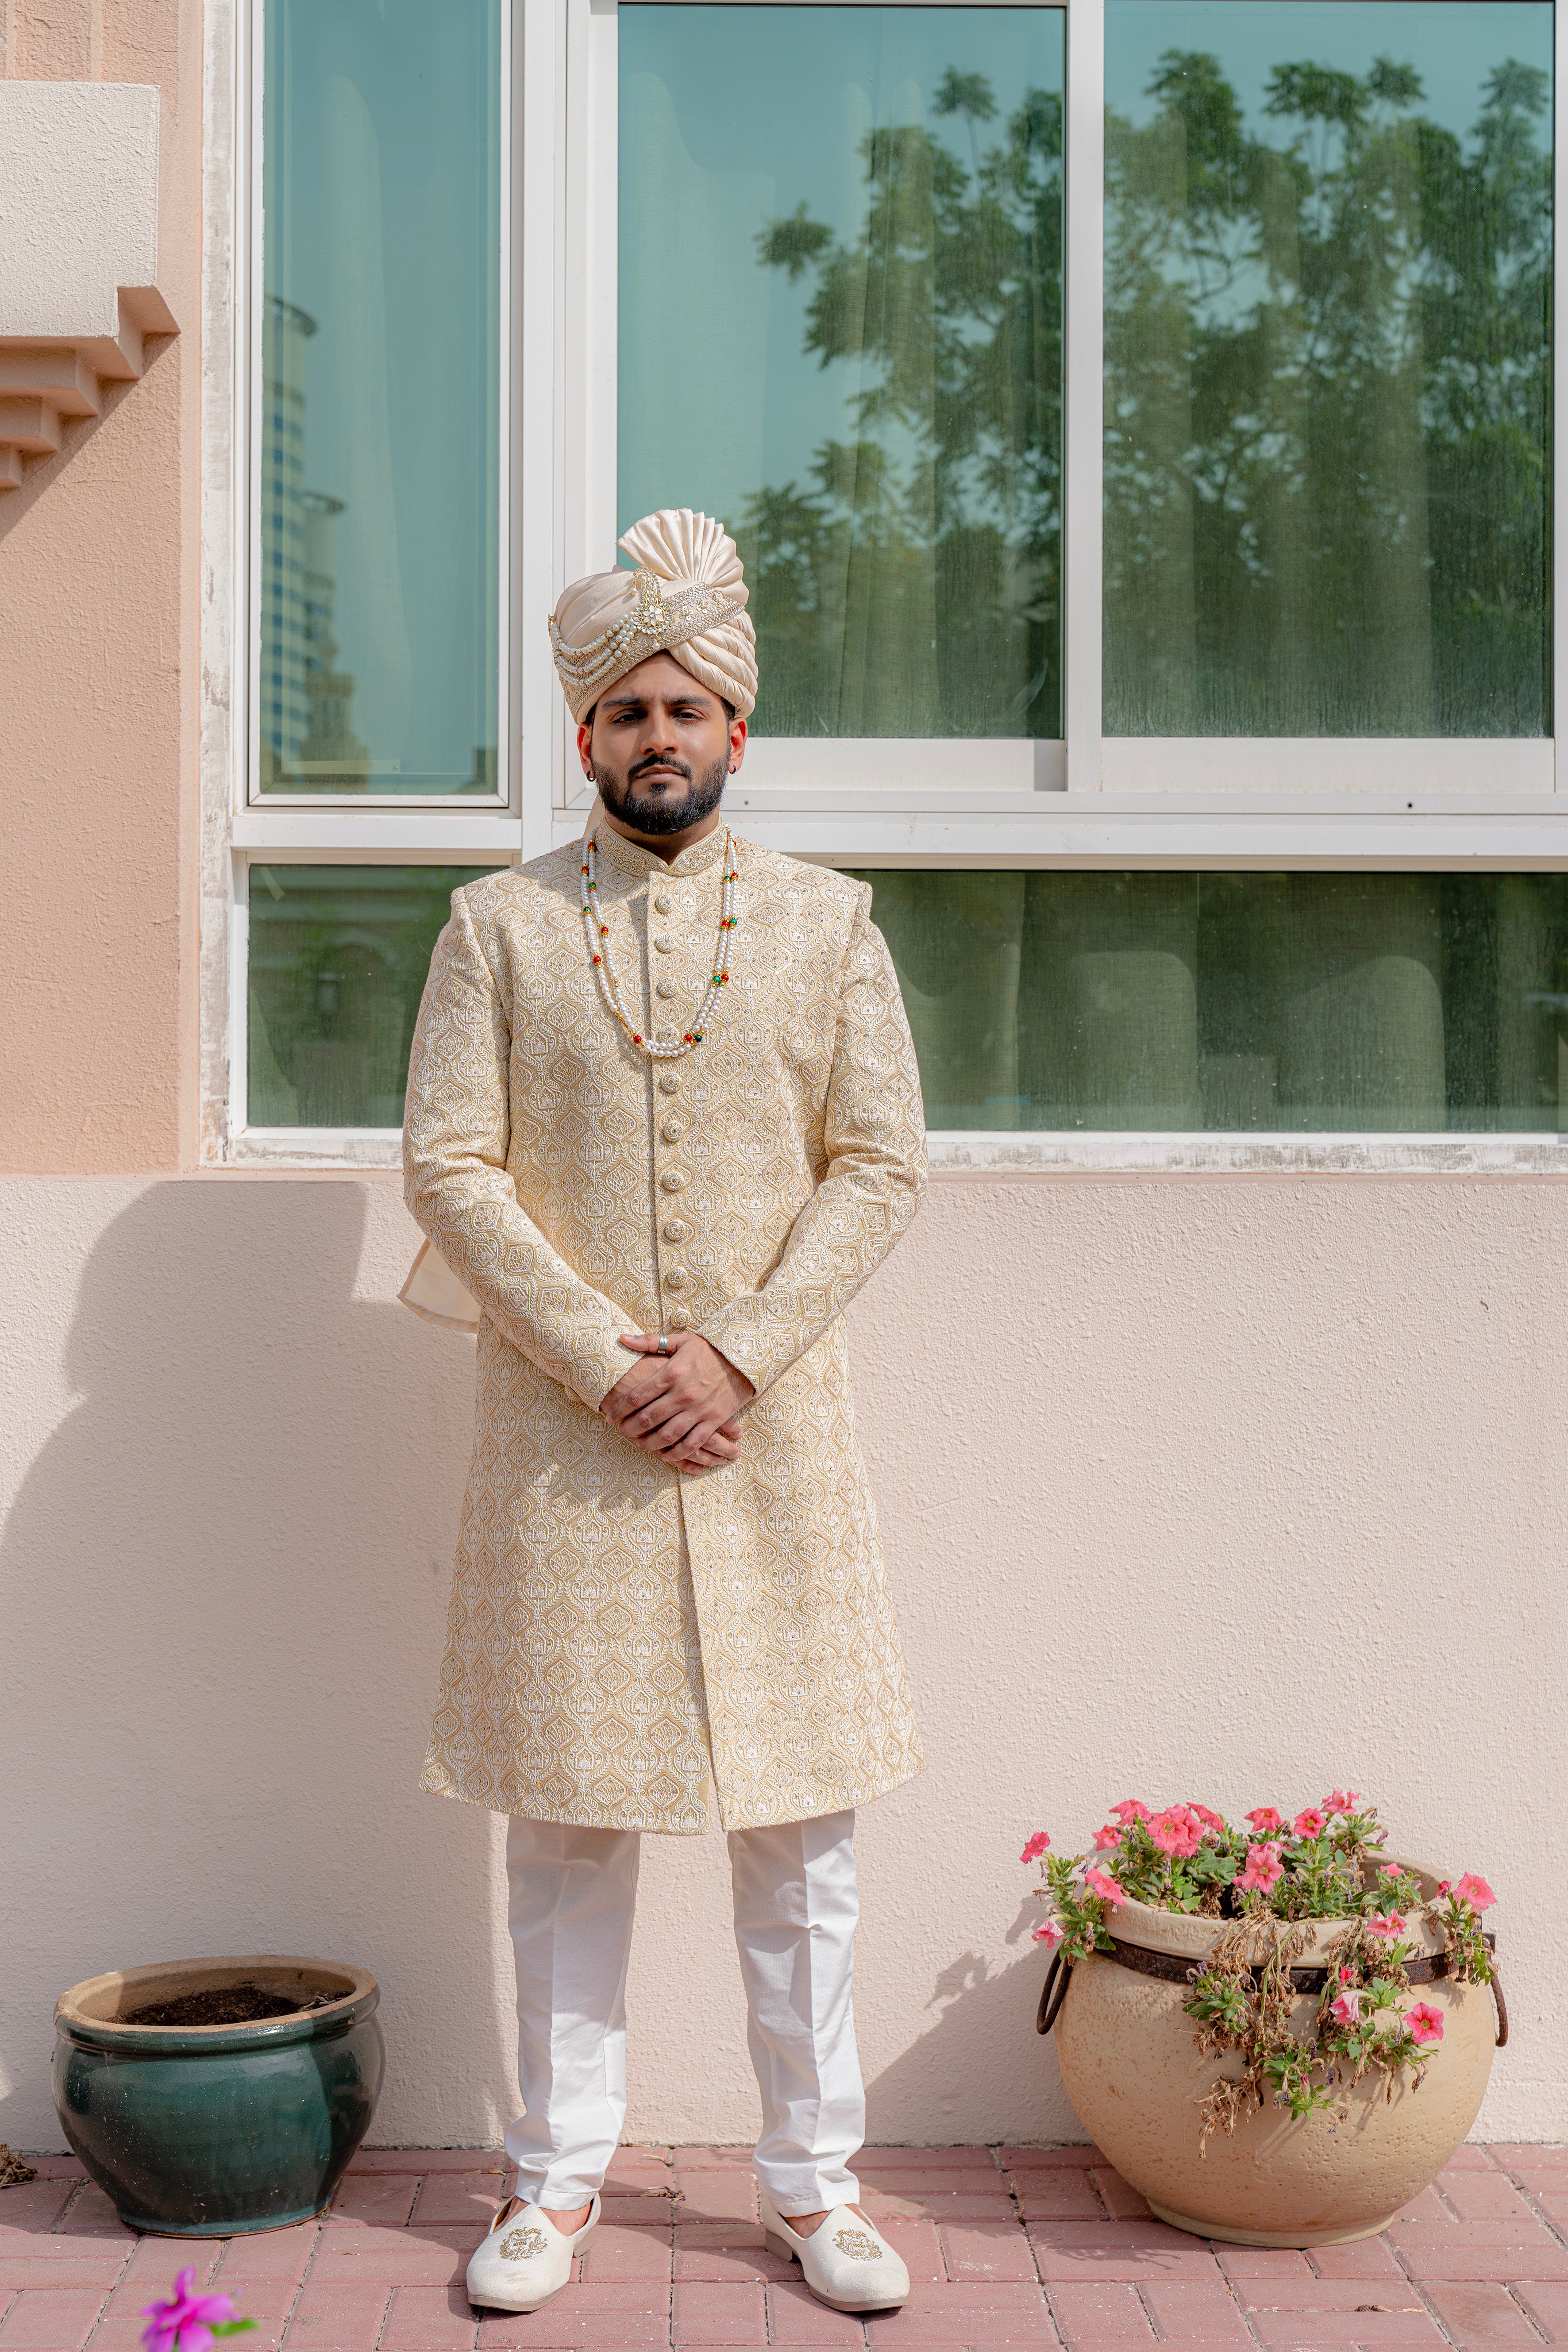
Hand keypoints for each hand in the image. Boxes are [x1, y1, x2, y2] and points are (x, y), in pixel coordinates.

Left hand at [601, 1332, 754, 1472]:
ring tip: (640, 1444)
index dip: (619, 1408)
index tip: (610, 1416)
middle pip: (648, 1418)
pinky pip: (692, 1443)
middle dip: (630, 1428)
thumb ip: (650, 1341)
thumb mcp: (681, 1341)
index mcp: (671, 1373)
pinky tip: (666, 1455)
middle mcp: (683, 1393)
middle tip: (621, 1432)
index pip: (637, 1396)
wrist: (743, 1359)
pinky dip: (677, 1453)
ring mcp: (699, 1409)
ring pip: (667, 1435)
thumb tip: (622, 1338)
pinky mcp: (713, 1420)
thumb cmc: (709, 1350)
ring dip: (649, 1443)